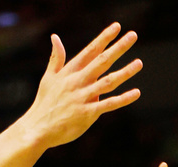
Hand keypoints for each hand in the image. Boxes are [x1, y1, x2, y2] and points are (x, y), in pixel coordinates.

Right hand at [20, 23, 142, 149]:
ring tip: (139, 63)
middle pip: (102, 61)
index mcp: (70, 72)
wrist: (38, 128)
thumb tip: (55, 37)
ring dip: (125, 72)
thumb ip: (56, 58)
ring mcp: (83, 97)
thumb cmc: (44, 103)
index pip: (90, 51)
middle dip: (118, 48)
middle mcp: (78, 82)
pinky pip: (109, 104)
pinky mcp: (87, 114)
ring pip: (108, 82)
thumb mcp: (48, 78)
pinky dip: (123, 99)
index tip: (117, 27)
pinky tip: (136, 93)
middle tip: (133, 35)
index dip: (104, 38)